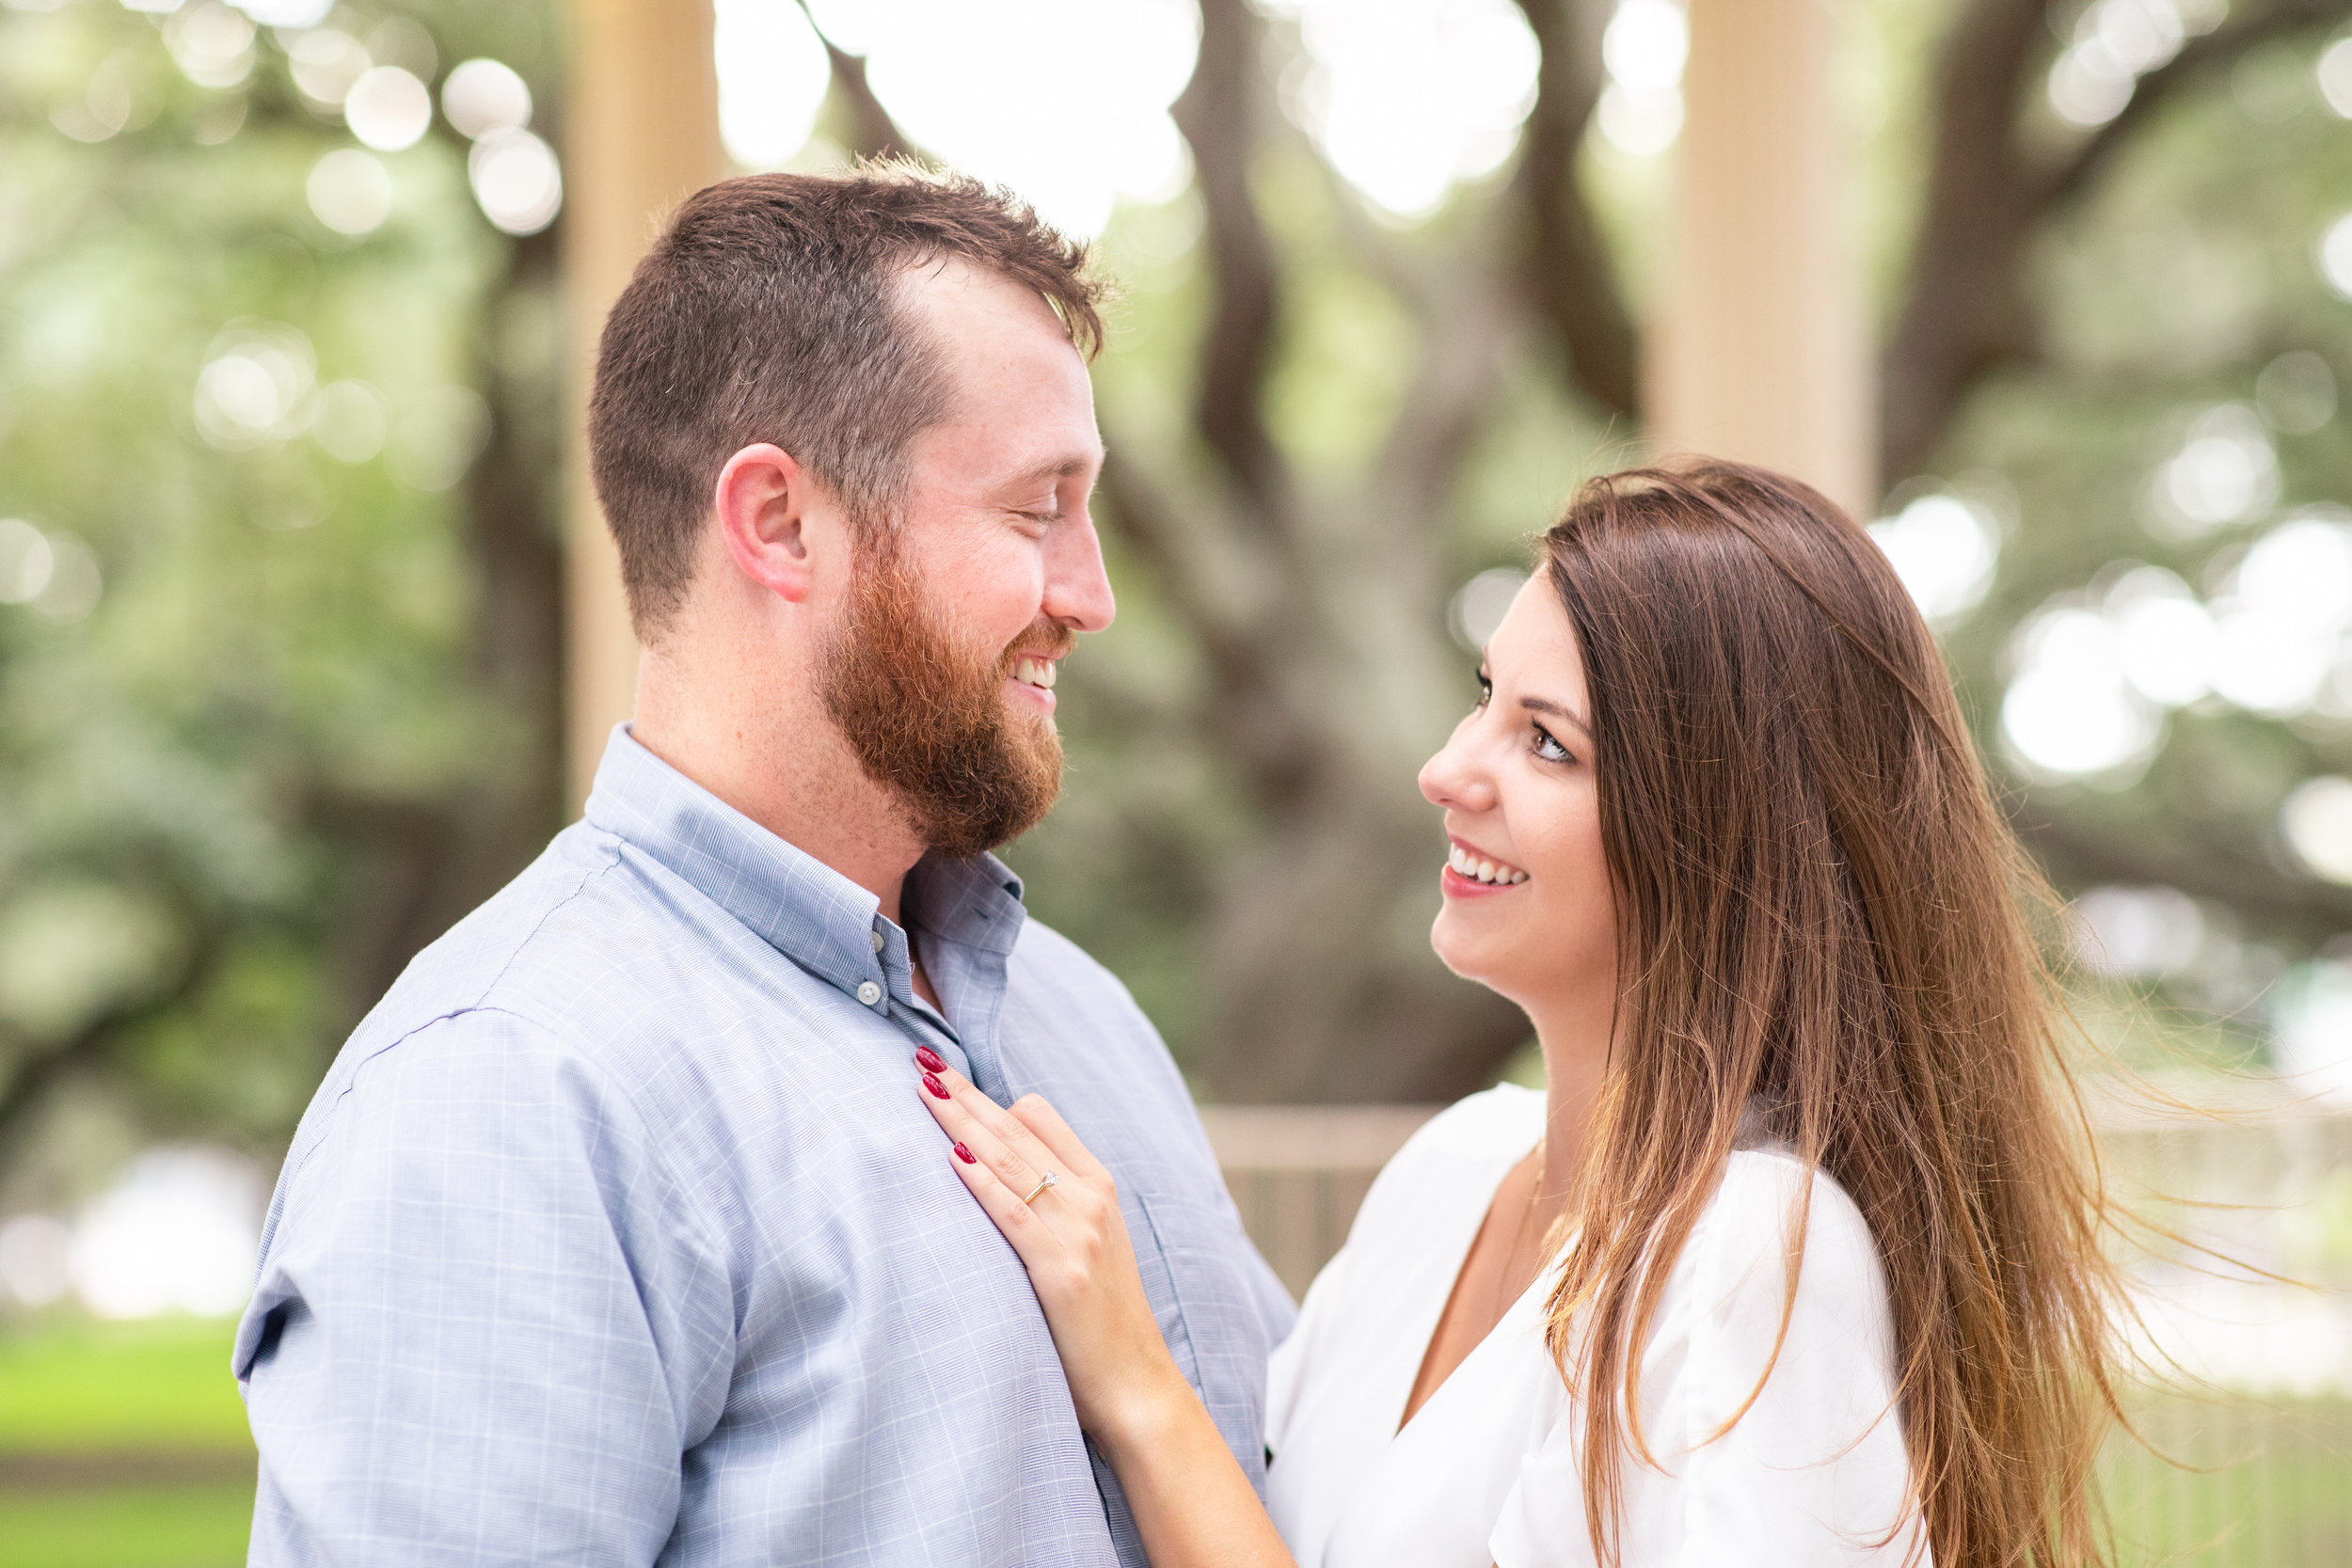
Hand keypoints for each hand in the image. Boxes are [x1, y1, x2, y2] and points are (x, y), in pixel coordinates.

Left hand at [915, 1061, 1190, 1446]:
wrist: (1136, 1384)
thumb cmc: (1102, 1321)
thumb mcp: (1092, 1247)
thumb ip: (1058, 1206)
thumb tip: (1001, 1172)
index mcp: (1099, 1186)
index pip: (1041, 1117)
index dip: (992, 1096)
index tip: (950, 1077)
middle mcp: (1091, 1199)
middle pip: (1017, 1129)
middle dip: (966, 1095)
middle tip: (923, 1063)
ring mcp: (1079, 1232)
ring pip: (1011, 1160)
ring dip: (963, 1121)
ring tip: (924, 1091)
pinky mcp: (1061, 1269)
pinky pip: (1013, 1213)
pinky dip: (981, 1181)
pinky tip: (951, 1159)